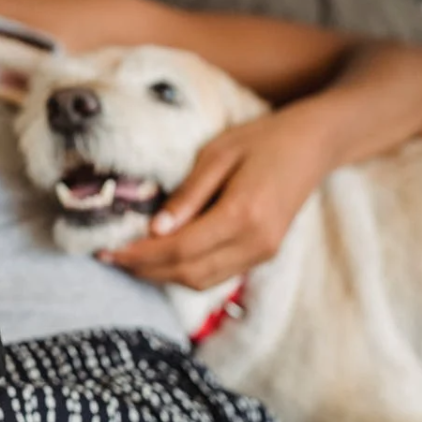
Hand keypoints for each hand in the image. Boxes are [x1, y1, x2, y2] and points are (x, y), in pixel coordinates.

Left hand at [102, 107, 335, 289]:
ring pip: (202, 281)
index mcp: (243, 214)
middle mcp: (255, 243)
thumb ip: (188, 194)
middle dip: (145, 270)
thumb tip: (155, 229)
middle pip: (188, 272)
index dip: (141, 255)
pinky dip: (185, 273)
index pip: (180, 249)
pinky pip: (216, 276)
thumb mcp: (218, 154)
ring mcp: (262, 254)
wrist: (314, 146)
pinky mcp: (262, 256)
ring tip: (130, 261)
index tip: (107, 252)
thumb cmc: (262, 140)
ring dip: (163, 276)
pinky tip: (162, 260)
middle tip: (109, 259)